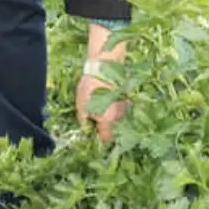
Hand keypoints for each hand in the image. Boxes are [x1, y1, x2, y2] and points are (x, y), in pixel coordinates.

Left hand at [76, 22, 128, 141]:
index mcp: (107, 121)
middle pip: (115, 130)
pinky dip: (117, 110)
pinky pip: (122, 110)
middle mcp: (119, 117)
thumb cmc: (91, 87)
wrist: (105, 67)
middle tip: (98, 123)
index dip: (101, 140)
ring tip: (103, 111)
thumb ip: (84, 121)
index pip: (107, 139)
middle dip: (107, 129)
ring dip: (113, 119)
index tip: (95, 137)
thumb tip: (85, 131)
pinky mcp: (128, 98)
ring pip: (120, 119)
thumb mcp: (81, 105)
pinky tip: (110, 103)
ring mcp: (125, 107)